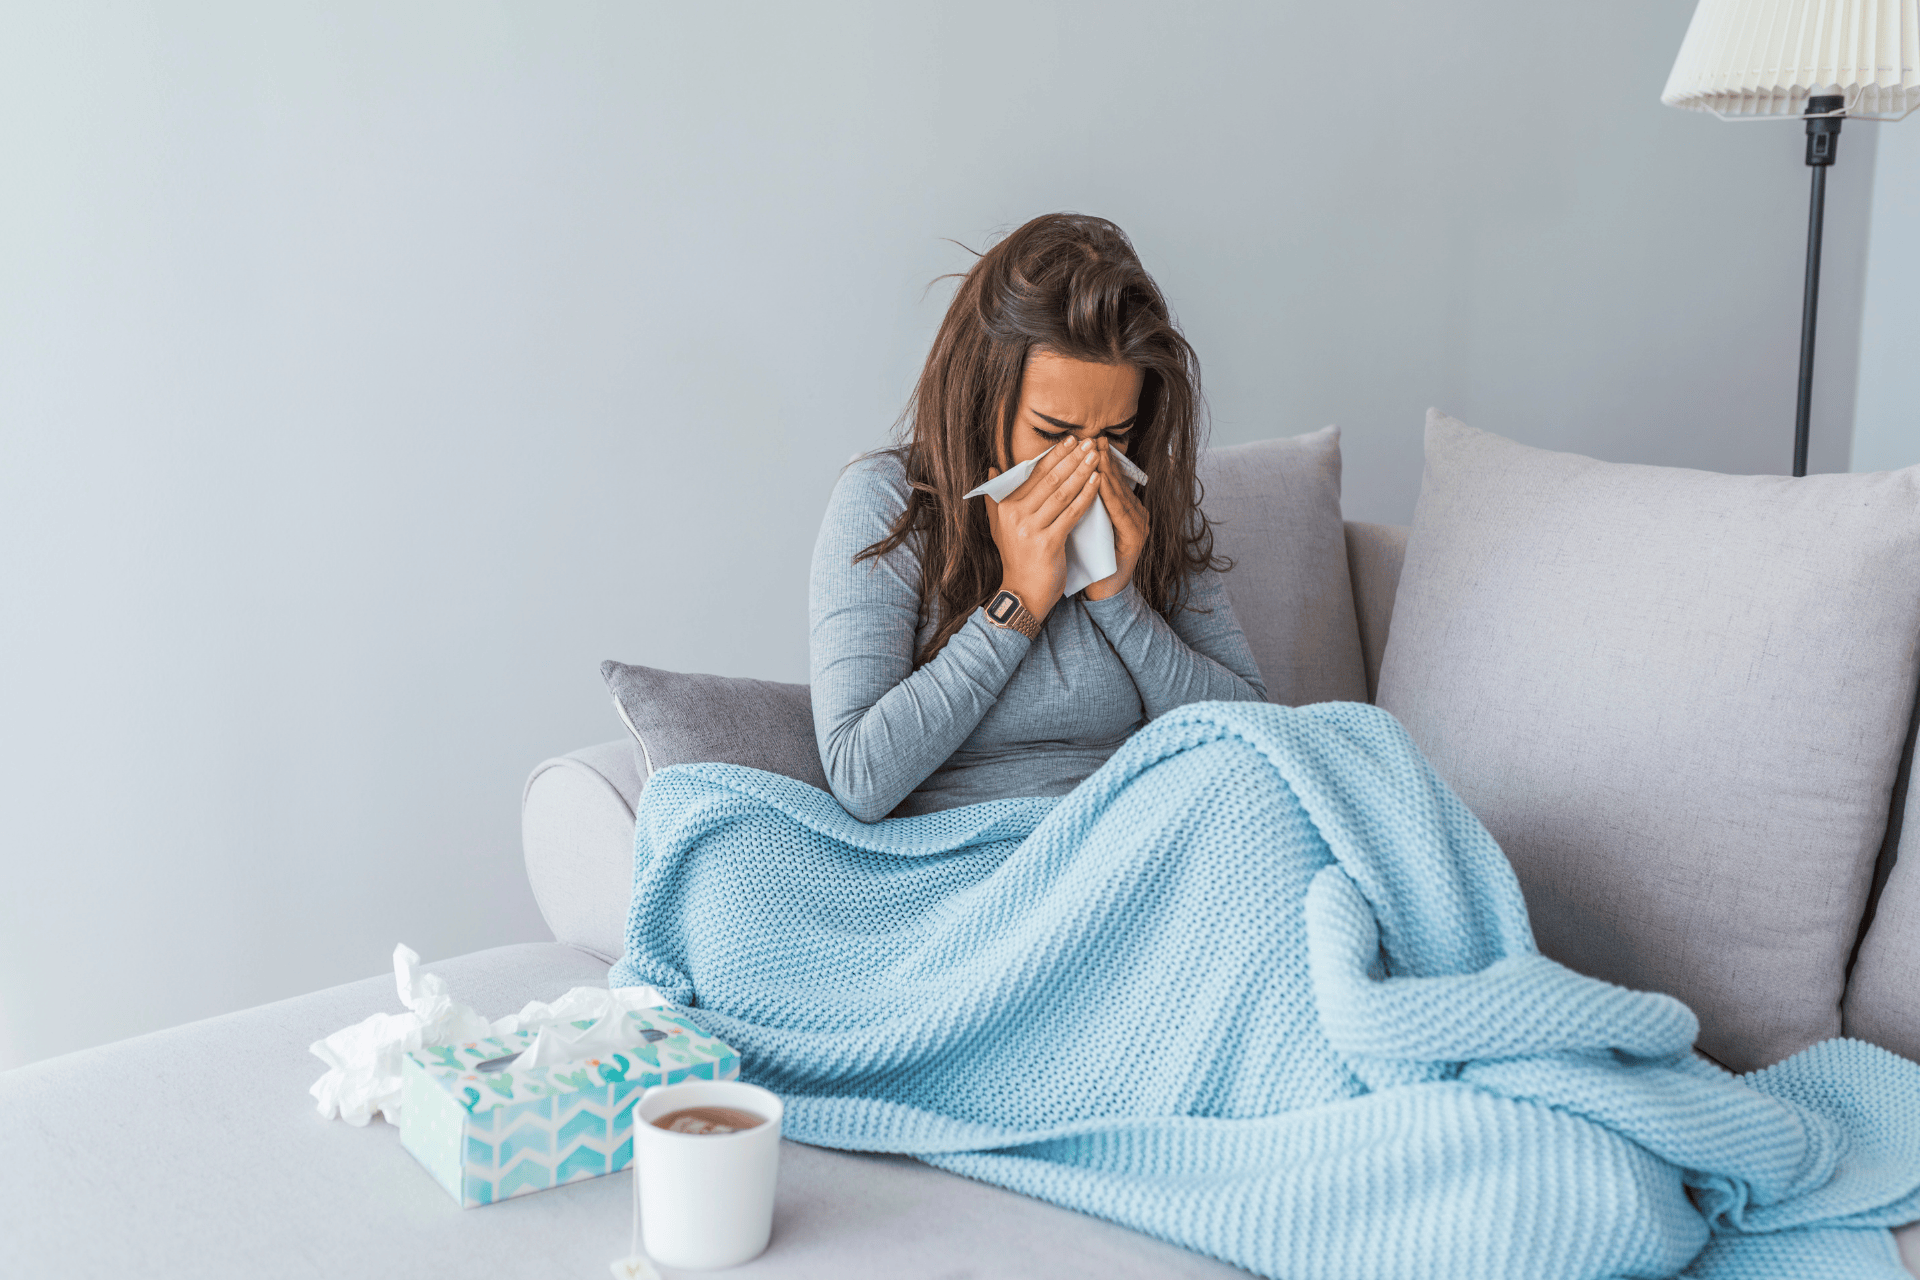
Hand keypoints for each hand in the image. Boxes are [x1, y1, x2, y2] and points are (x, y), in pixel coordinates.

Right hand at [982, 437, 1102, 620]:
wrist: (1023, 594)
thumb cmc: (1017, 559)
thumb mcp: (1000, 527)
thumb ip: (996, 499)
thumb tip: (992, 469)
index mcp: (1006, 507)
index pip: (1033, 473)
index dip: (1054, 455)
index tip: (1070, 440)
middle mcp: (1016, 515)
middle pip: (1049, 479)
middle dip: (1071, 458)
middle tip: (1089, 441)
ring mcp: (1031, 529)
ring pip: (1062, 493)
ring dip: (1081, 471)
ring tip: (1096, 456)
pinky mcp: (1048, 542)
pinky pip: (1071, 513)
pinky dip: (1086, 495)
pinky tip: (1098, 482)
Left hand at [1083, 448, 1147, 600]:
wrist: (1100, 591)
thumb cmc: (1088, 558)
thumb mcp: (1082, 525)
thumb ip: (1078, 503)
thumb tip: (1059, 478)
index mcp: (1122, 509)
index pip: (1109, 480)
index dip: (1097, 460)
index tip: (1083, 441)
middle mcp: (1135, 513)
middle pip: (1117, 482)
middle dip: (1104, 460)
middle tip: (1093, 439)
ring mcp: (1138, 526)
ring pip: (1121, 494)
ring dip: (1109, 473)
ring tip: (1097, 454)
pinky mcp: (1136, 539)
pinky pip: (1121, 514)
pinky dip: (1111, 497)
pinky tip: (1102, 483)